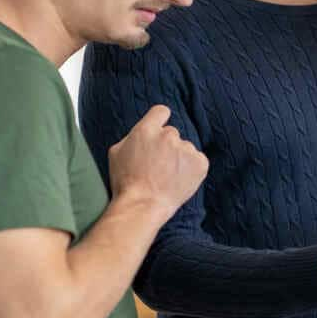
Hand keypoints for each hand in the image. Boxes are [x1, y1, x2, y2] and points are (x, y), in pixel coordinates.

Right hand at [108, 105, 208, 220]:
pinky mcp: (200, 163)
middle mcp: (168, 136)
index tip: (159, 130)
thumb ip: (133, 136)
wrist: (142, 206)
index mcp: (146, 130)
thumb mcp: (117, 153)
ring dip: (179, 158)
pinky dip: (192, 169)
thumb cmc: (126, 182)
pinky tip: (179, 180)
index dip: (159, 120)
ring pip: (185, 148)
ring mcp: (186, 149)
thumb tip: (144, 131)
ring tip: (167, 177)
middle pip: (171, 133)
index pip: (161, 111)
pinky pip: (197, 160)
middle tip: (158, 165)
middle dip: (166, 146)